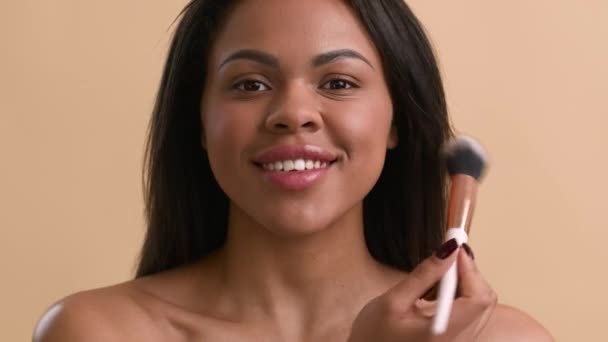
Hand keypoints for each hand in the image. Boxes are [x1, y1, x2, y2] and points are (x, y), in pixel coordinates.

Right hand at [347, 239, 496, 341]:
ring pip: (481, 306)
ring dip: (464, 284)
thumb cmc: (374, 335)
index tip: (454, 245)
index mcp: (444, 333)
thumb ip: (423, 275)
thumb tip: (448, 249)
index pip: (478, 298)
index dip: (469, 268)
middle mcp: (460, 341)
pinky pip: (472, 314)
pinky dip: (460, 296)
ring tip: (434, 279)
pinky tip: (436, 293)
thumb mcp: (392, 301)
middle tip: (444, 256)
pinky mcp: (458, 341)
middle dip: (468, 273)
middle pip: (485, 301)